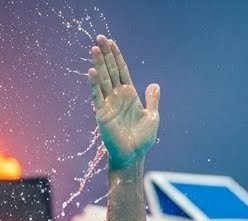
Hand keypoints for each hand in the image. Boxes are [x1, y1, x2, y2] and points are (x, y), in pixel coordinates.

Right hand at [88, 35, 160, 169]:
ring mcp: (109, 104)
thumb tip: (155, 84)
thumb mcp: (152, 117)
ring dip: (99, 64)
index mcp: (130, 95)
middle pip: (111, 71)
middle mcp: (117, 97)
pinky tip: (92, 71)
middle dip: (106, 55)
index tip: (112, 42)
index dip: (117, 57)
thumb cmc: (142, 139)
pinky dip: (94, 85)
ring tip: (94, 49)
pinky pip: (97, 97)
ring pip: (103, 80)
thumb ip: (152, 100)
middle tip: (99, 38)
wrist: (133, 156)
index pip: (122, 71)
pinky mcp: (102, 114)